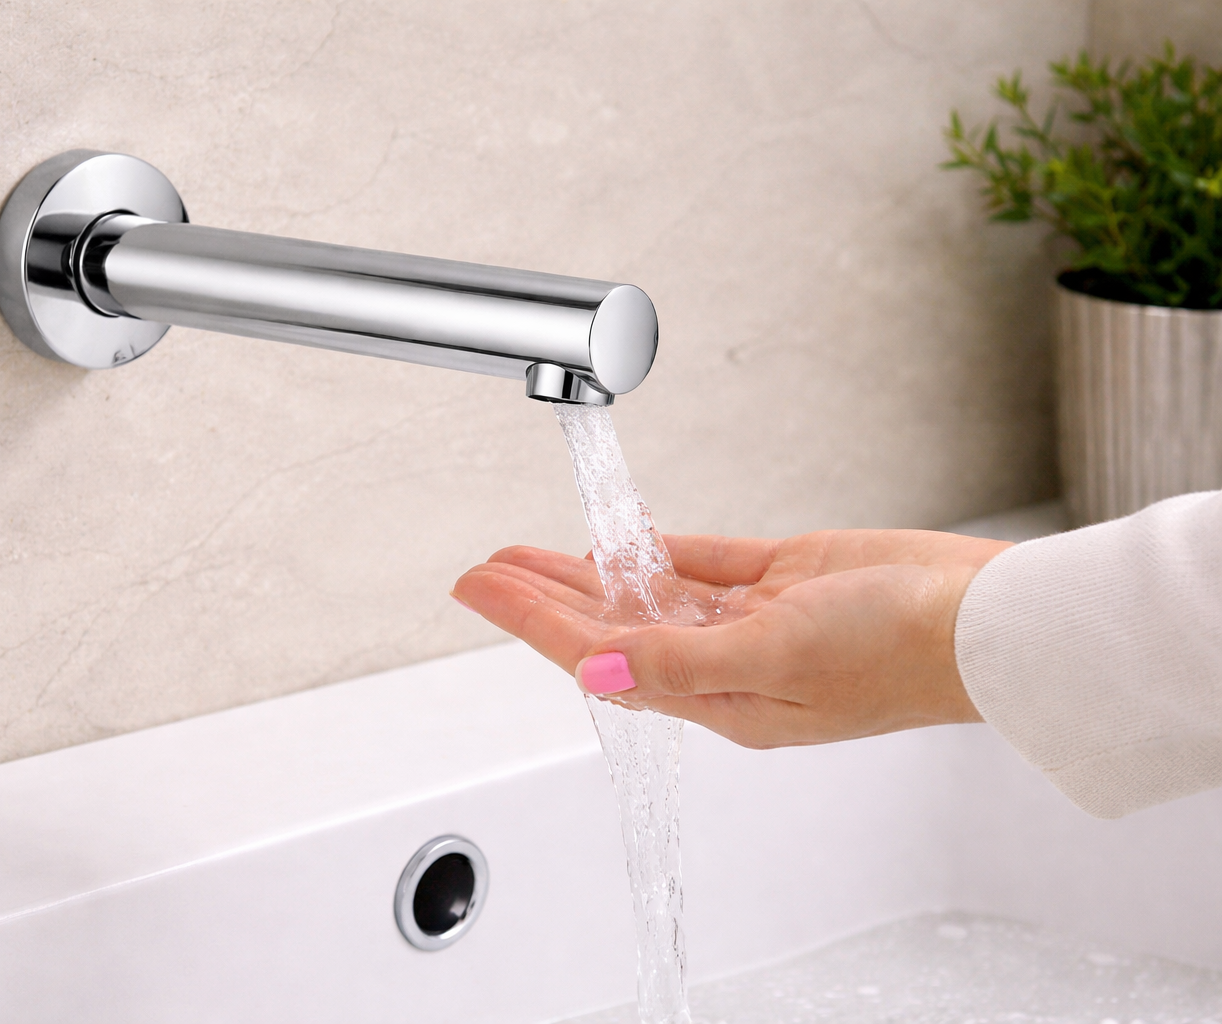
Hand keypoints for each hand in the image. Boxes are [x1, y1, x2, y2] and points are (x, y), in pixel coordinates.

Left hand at [451, 529, 1011, 747]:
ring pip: (647, 595)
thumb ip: (680, 660)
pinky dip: (658, 552)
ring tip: (530, 554)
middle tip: (485, 568)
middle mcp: (725, 664)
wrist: (984, 619)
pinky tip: (620, 541)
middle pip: (609, 627)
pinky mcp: (783, 581)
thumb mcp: (776, 656)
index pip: (598, 655)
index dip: (531, 620)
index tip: (479, 588)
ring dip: (589, 573)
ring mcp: (752, 622)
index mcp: (719, 699)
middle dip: (542, 597)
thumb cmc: (898, 651)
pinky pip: (701, 565)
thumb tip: (594, 667)